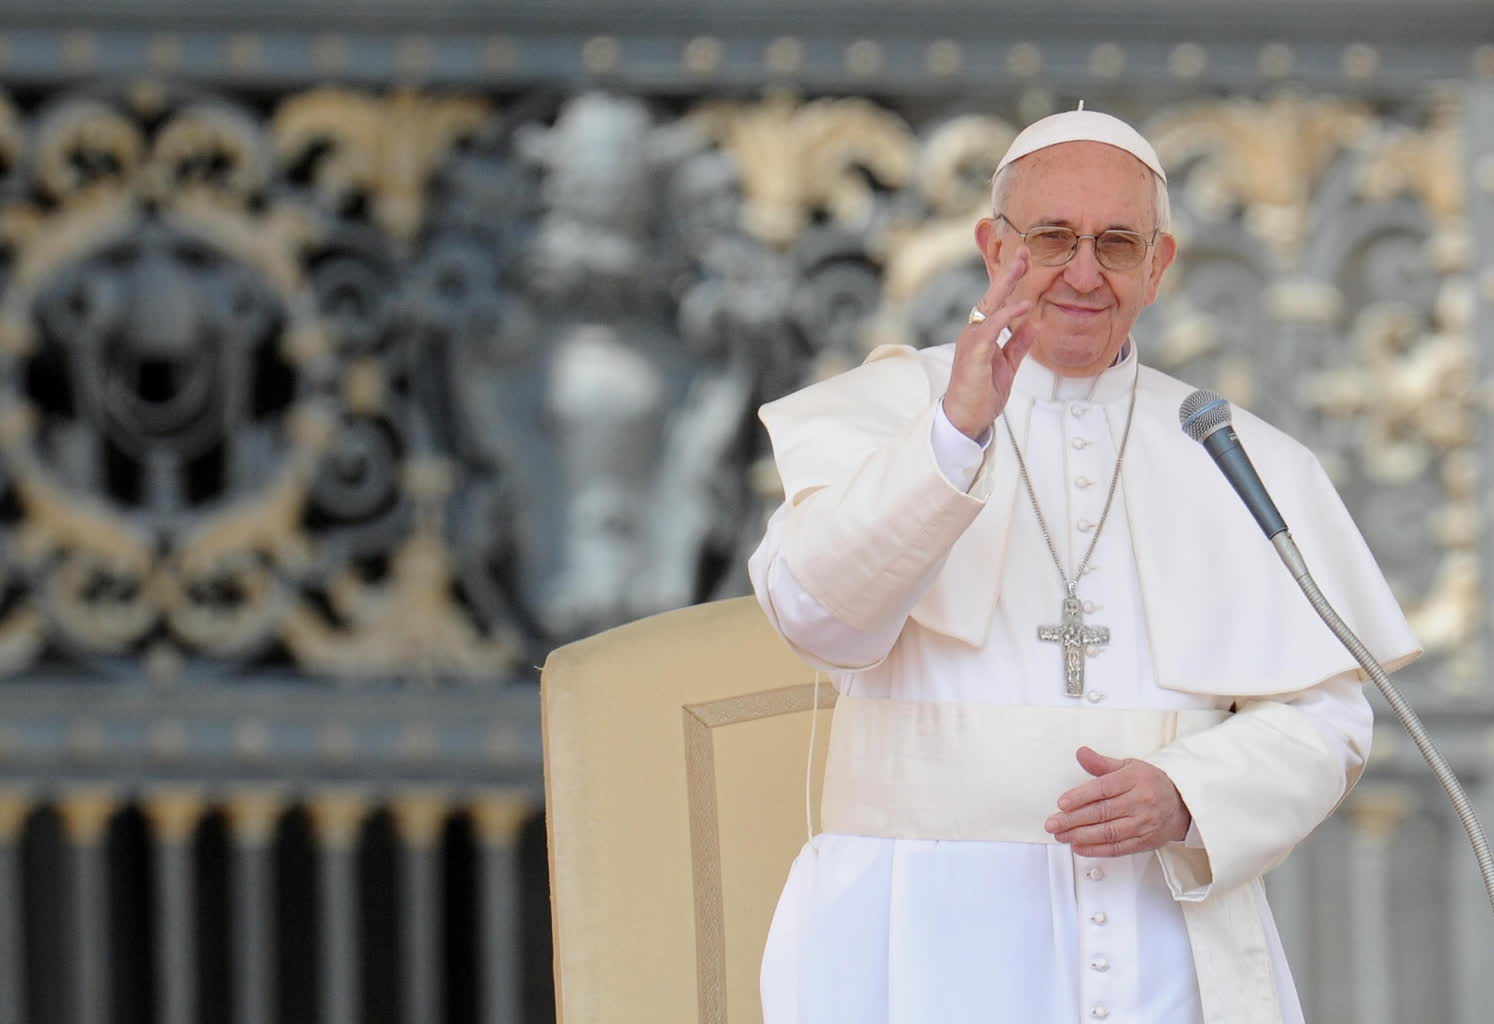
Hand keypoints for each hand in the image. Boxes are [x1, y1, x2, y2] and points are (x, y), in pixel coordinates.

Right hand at [942, 249, 1037, 439]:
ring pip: (989, 306)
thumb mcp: (1008, 364)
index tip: (1025, 261)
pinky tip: (1023, 305)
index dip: (1011, 281)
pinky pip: (991, 329)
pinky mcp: (973, 354)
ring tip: (1022, 266)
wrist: (966, 419)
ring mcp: (971, 341)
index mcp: (981, 334)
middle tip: (1024, 252)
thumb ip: (1019, 343)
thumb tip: (1035, 322)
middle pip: (992, 296)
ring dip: (1006, 285)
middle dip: (1008, 273)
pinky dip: (1007, 315)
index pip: (997, 302)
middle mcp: (973, 332)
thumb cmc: (982, 393)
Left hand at [1044, 746, 1191, 857]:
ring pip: (1108, 832)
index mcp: (1134, 780)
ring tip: (1061, 835)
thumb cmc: (1151, 783)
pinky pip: (1117, 848)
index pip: (1104, 789)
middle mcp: (1139, 803)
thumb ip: (1102, 763)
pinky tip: (1079, 846)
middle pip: (1102, 812)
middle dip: (1073, 820)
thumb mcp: (1129, 766)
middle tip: (1053, 823)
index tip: (1062, 803)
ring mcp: (1142, 824)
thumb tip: (1081, 753)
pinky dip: (1096, 850)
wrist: (1181, 805)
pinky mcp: (1143, 841)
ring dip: (1081, 836)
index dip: (1081, 796)